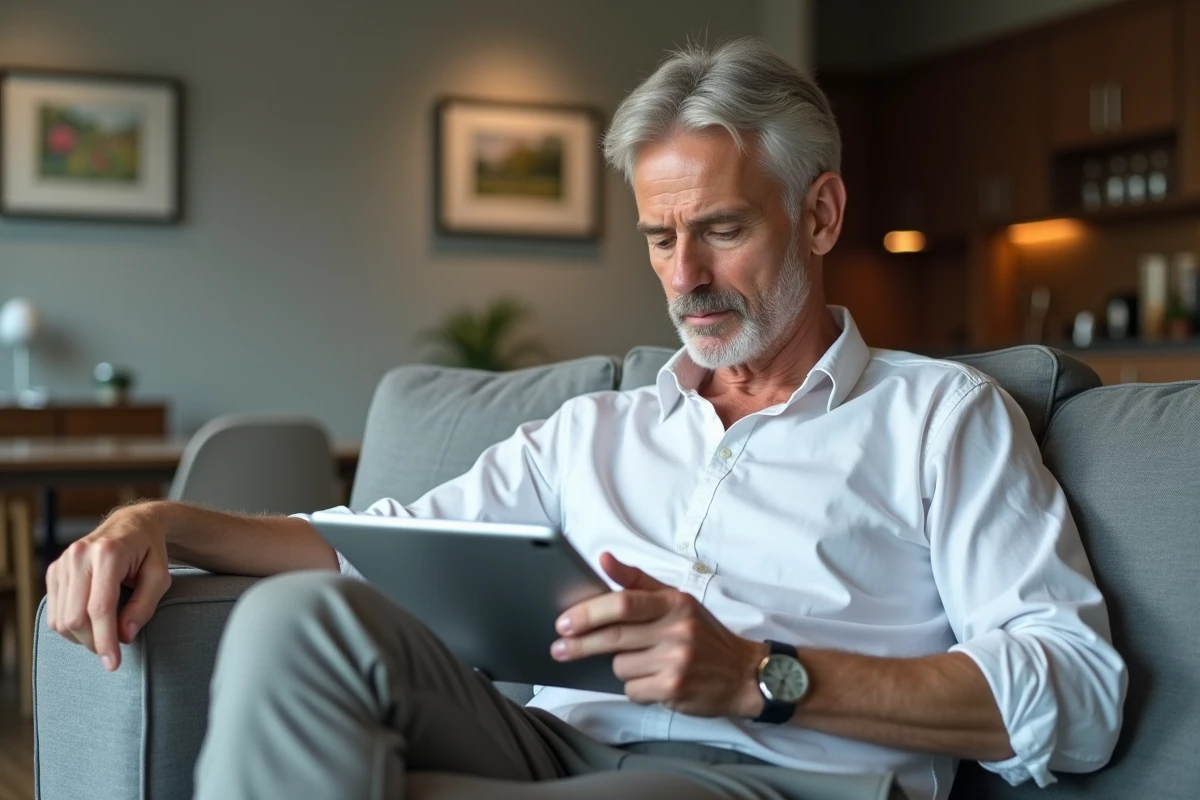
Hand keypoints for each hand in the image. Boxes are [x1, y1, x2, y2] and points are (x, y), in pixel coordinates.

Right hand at [45, 501, 172, 671]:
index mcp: (108, 553)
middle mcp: (79, 555)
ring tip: (105, 633)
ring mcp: (62, 562)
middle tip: (114, 648)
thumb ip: (144, 606)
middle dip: (93, 642)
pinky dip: (71, 626)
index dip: (105, 641)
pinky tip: (91, 623)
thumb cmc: (150, 552)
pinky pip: (54, 612)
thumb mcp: (160, 577)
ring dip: (81, 637)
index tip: (113, 664)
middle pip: (75, 618)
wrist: (132, 524)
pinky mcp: (54, 570)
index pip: (100, 608)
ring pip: (60, 619)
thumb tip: (125, 636)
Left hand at [551, 551, 766, 717]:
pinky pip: (633, 689)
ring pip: (620, 666)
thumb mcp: (677, 600)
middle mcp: (676, 630)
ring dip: (622, 667)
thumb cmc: (703, 634)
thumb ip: (637, 580)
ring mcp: (676, 661)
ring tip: (644, 663)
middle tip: (560, 647)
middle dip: (581, 643)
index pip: (624, 602)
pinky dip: (635, 687)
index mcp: (674, 602)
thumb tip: (604, 558)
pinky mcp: (674, 689)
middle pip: (614, 636)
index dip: (589, 612)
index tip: (564, 621)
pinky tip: (653, 681)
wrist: (743, 673)